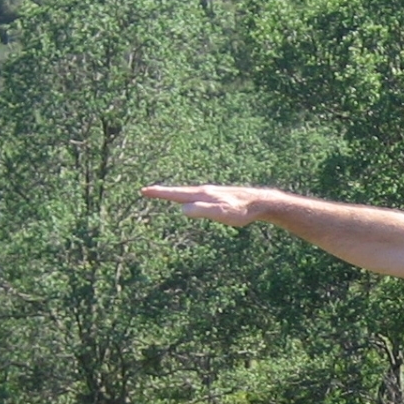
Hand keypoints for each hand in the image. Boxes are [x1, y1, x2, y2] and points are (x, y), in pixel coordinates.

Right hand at [139, 185, 274, 226]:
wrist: (259, 202)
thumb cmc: (241, 210)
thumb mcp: (221, 213)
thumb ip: (202, 210)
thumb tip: (182, 209)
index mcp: (202, 194)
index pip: (176, 194)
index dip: (160, 193)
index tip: (144, 190)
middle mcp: (204, 191)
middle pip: (179, 191)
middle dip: (163, 192)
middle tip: (147, 191)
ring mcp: (211, 193)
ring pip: (188, 193)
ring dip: (174, 194)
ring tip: (163, 194)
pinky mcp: (218, 197)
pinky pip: (197, 197)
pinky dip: (187, 197)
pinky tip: (190, 201)